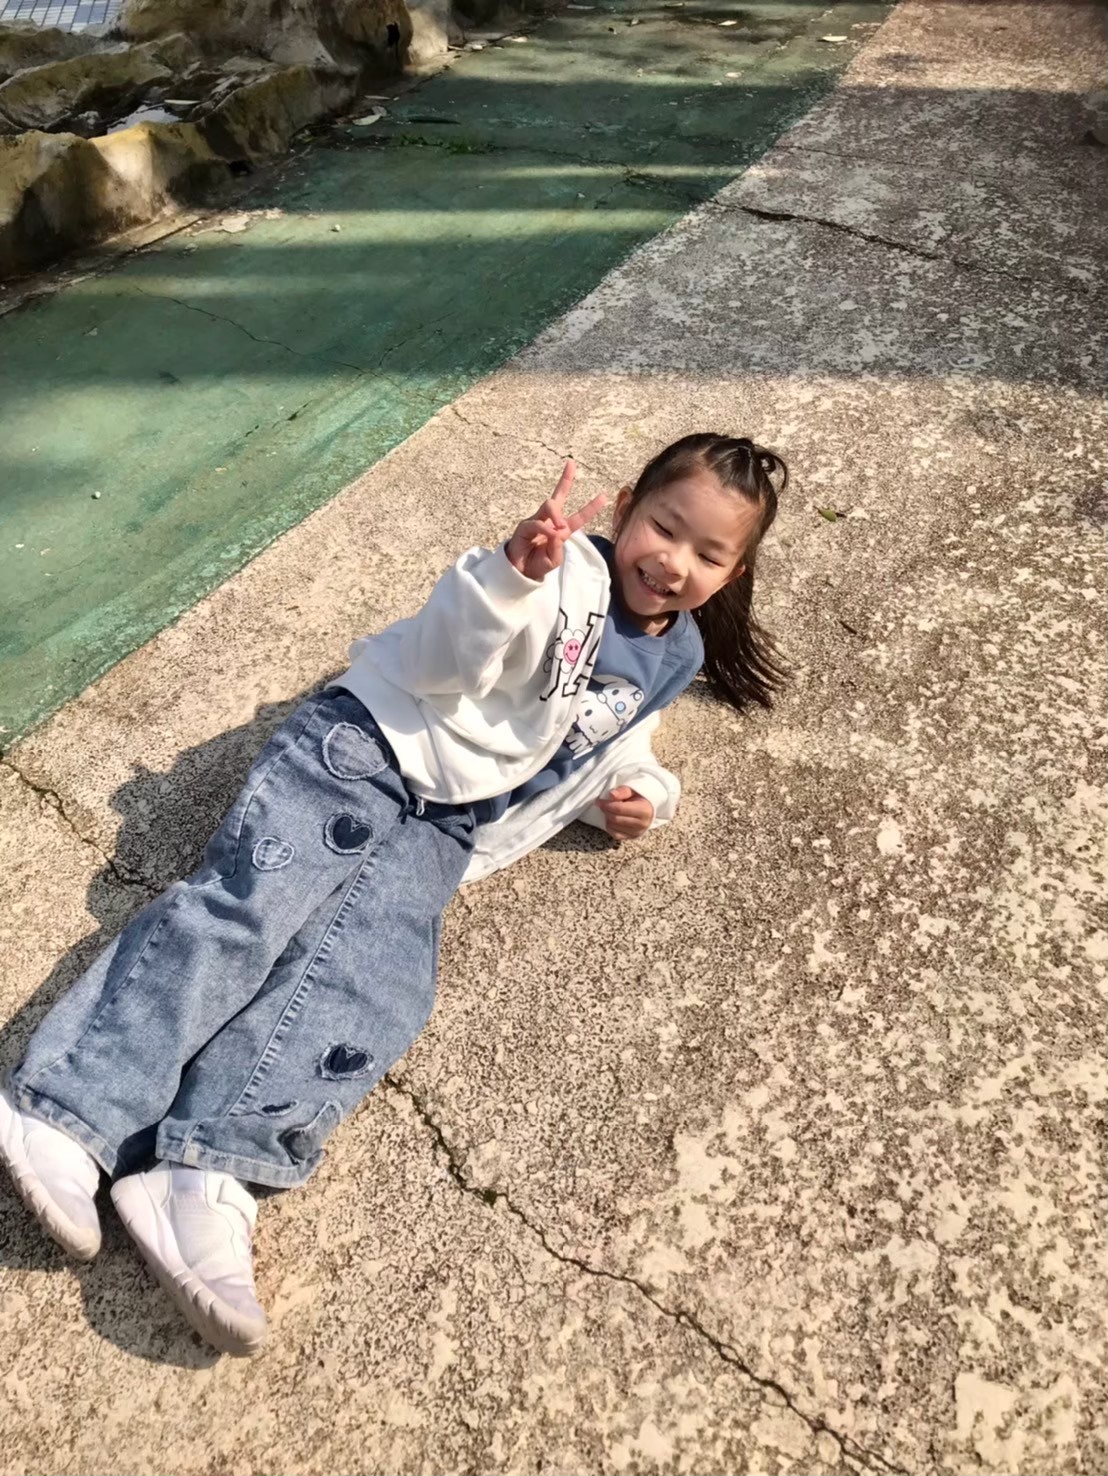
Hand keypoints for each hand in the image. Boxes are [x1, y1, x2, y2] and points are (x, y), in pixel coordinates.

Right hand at [505, 460, 607, 580]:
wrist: (521, 572)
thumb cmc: (538, 563)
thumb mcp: (554, 559)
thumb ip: (558, 548)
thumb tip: (557, 531)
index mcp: (561, 530)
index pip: (578, 516)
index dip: (590, 507)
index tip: (604, 496)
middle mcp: (549, 521)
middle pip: (558, 496)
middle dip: (565, 479)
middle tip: (571, 464)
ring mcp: (536, 521)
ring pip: (549, 506)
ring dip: (557, 514)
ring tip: (561, 526)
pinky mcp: (525, 527)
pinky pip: (537, 523)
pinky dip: (545, 528)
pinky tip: (550, 534)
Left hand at [596, 786, 653, 841]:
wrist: (649, 808)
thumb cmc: (639, 798)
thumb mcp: (633, 790)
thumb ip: (622, 791)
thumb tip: (611, 795)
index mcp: (644, 810)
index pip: (619, 809)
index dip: (607, 805)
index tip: (599, 801)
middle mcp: (642, 824)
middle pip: (615, 819)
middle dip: (606, 811)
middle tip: (602, 805)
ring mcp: (637, 832)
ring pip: (614, 828)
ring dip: (608, 819)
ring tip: (609, 811)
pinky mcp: (632, 837)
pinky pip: (616, 835)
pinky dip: (610, 828)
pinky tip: (611, 820)